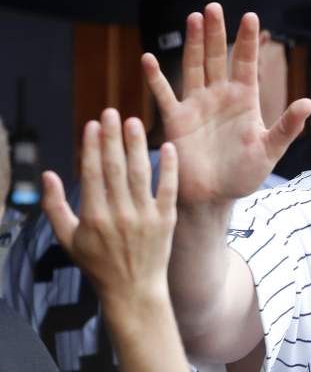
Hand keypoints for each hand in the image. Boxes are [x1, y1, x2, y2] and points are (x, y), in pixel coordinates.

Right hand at [42, 109, 177, 304]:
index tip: (92, 124)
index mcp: (94, 217)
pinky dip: (169, 168)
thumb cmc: (98, 264)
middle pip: (116, 168)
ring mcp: (145, 217)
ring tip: (134, 122)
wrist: (133, 290)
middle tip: (112, 112)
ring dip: (137, 146)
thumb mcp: (68, 239)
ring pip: (140, 174)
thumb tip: (48, 174)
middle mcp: (120, 214)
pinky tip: (168, 146)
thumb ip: (54, 206)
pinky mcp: (166, 220)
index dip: (92, 147)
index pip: (93, 174)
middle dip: (112, 138)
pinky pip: (169, 189)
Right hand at [143, 3, 310, 206]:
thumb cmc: (244, 175)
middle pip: (218, 57)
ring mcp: (197, 105)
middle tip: (213, 6)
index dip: (247, 40)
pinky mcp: (177, 120)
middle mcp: (220, 96)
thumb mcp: (270, 150)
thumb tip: (309, 103)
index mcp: (245, 100)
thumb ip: (287, 126)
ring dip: (193, 44)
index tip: (250, 16)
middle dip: (217, 32)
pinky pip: (165, 95)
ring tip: (193, 18)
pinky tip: (148, 59)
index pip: (246, 63)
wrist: (214, 198)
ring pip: (194, 67)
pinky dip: (156, 78)